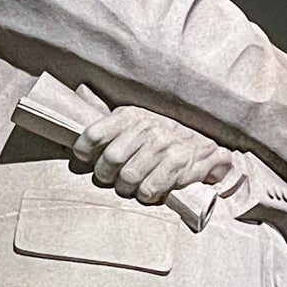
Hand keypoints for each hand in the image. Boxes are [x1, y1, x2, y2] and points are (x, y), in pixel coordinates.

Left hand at [71, 92, 234, 205]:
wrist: (206, 149)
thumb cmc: (160, 137)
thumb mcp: (135, 120)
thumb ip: (105, 112)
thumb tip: (80, 91)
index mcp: (130, 116)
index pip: (95, 133)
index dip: (84, 151)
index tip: (86, 160)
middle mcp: (146, 128)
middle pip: (110, 160)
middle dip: (106, 176)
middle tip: (112, 179)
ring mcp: (164, 145)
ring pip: (128, 178)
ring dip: (126, 188)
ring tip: (131, 187)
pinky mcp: (178, 164)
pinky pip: (148, 189)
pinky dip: (145, 196)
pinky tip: (149, 190)